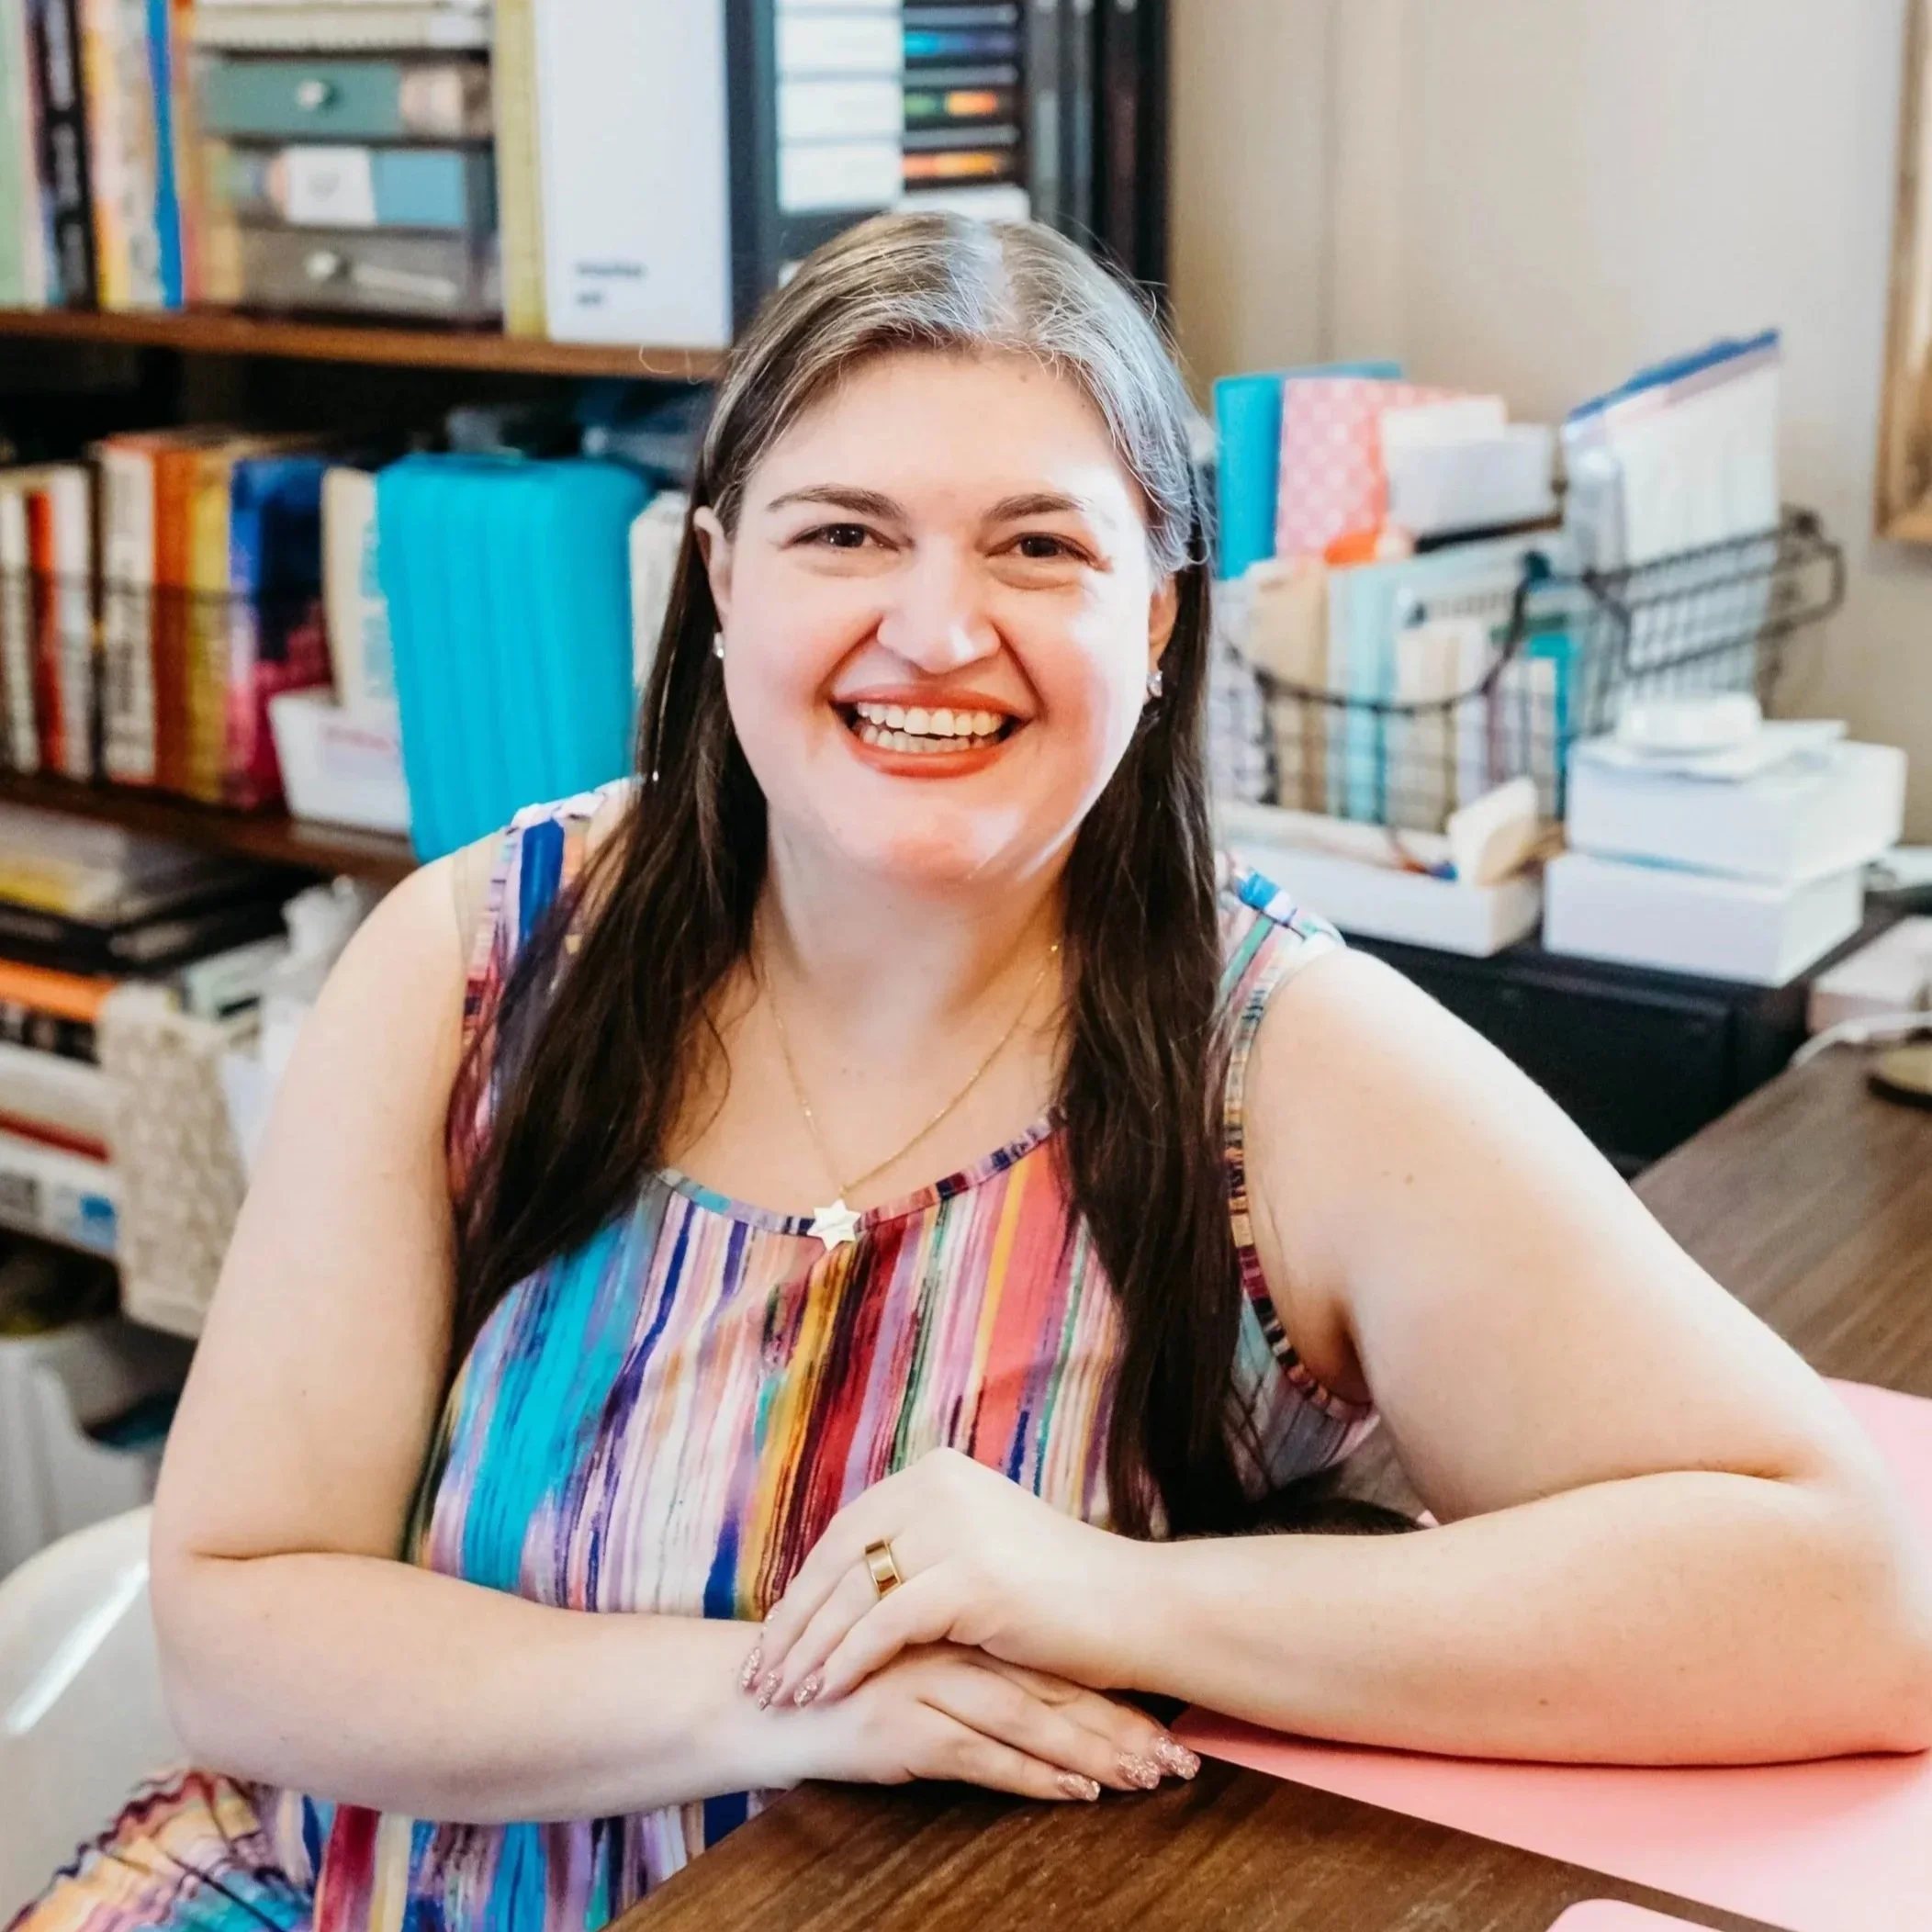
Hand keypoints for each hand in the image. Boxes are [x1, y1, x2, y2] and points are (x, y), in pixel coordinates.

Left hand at [744, 1448, 1148, 1710]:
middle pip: (838, 1561)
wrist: (1137, 1607)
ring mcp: (954, 1528)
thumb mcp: (980, 1548)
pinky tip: (826, 1693)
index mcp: (937, 1473)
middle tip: (756, 1675)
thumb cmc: (1062, 1592)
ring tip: (780, 1695)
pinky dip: (848, 1662)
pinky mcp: (970, 1578)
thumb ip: (922, 1549)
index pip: (846, 1532)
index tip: (772, 1636)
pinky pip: (885, 1625)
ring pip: (854, 1595)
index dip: (805, 1589)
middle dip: (793, 1623)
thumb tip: (853, 1586)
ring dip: (809, 1650)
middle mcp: (939, 1486)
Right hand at [767, 1642, 1197, 1800]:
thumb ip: (973, 1663)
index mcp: (962, 1620)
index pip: (1052, 1657)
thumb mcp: (918, 1664)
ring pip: (1029, 1717)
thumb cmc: (845, 1687)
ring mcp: (928, 1682)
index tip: (1172, 1724)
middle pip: (1054, 1684)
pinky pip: (982, 1754)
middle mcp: (952, 1644)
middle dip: (1121, 1726)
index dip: (1113, 1692)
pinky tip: (1076, 1792)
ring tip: (1147, 1777)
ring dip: (1093, 1751)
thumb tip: (1047, 1695)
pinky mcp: (904, 1726)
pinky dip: (1034, 1774)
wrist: (764, 1704)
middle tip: (1181, 1760)